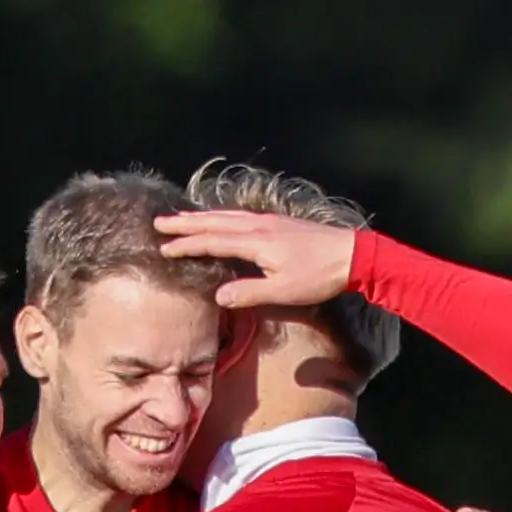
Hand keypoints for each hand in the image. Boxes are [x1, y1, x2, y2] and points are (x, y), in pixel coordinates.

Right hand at [154, 205, 359, 311]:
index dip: (187, 245)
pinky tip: (221, 218)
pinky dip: (222, 215)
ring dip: (202, 217)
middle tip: (160, 222)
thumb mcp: (283, 291)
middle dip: (186, 223)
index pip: (212, 242)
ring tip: (182, 218)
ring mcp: (269, 221)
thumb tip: (217, 297)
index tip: (164, 248)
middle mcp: (258, 226)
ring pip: (227, 215)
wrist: (352, 254)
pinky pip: (240, 215)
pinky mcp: (278, 222)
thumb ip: (248, 293)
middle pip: (214, 222)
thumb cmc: (318, 276)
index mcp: (256, 242)